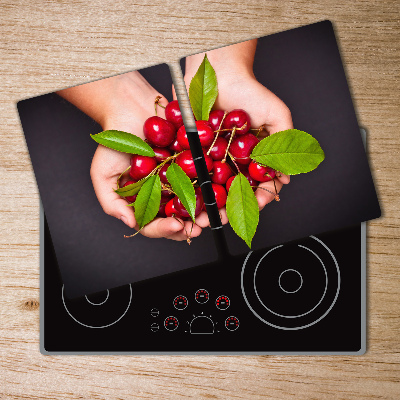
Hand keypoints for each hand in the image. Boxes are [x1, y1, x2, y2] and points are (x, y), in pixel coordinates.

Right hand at [58, 72, 201, 240]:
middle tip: (200, 226)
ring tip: (214, 215)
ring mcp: (179, 180)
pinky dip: (214, 187)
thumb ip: (112, 203)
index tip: (176, 226)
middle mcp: (163, 194)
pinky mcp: (193, 164)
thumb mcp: (103, 174)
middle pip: (178, 218)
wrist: (131, 107)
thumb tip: (131, 223)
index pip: (154, 224)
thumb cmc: (114, 140)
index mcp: (143, 201)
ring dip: (206, 212)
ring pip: (195, 203)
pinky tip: (221, 192)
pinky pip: (206, 178)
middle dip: (191, 226)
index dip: (165, 229)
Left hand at [177, 44, 291, 228]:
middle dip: (225, 210)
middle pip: (228, 193)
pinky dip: (183, 187)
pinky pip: (186, 172)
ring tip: (198, 217)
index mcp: (251, 159)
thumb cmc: (250, 91)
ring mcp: (209, 158)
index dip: (254, 200)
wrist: (219, 70)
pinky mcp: (189, 150)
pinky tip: (181, 199)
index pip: (254, 186)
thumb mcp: (277, 115)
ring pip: (206, 188)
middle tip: (220, 220)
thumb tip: (286, 179)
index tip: (252, 208)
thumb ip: (285, 145)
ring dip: (203, 205)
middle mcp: (230, 162)